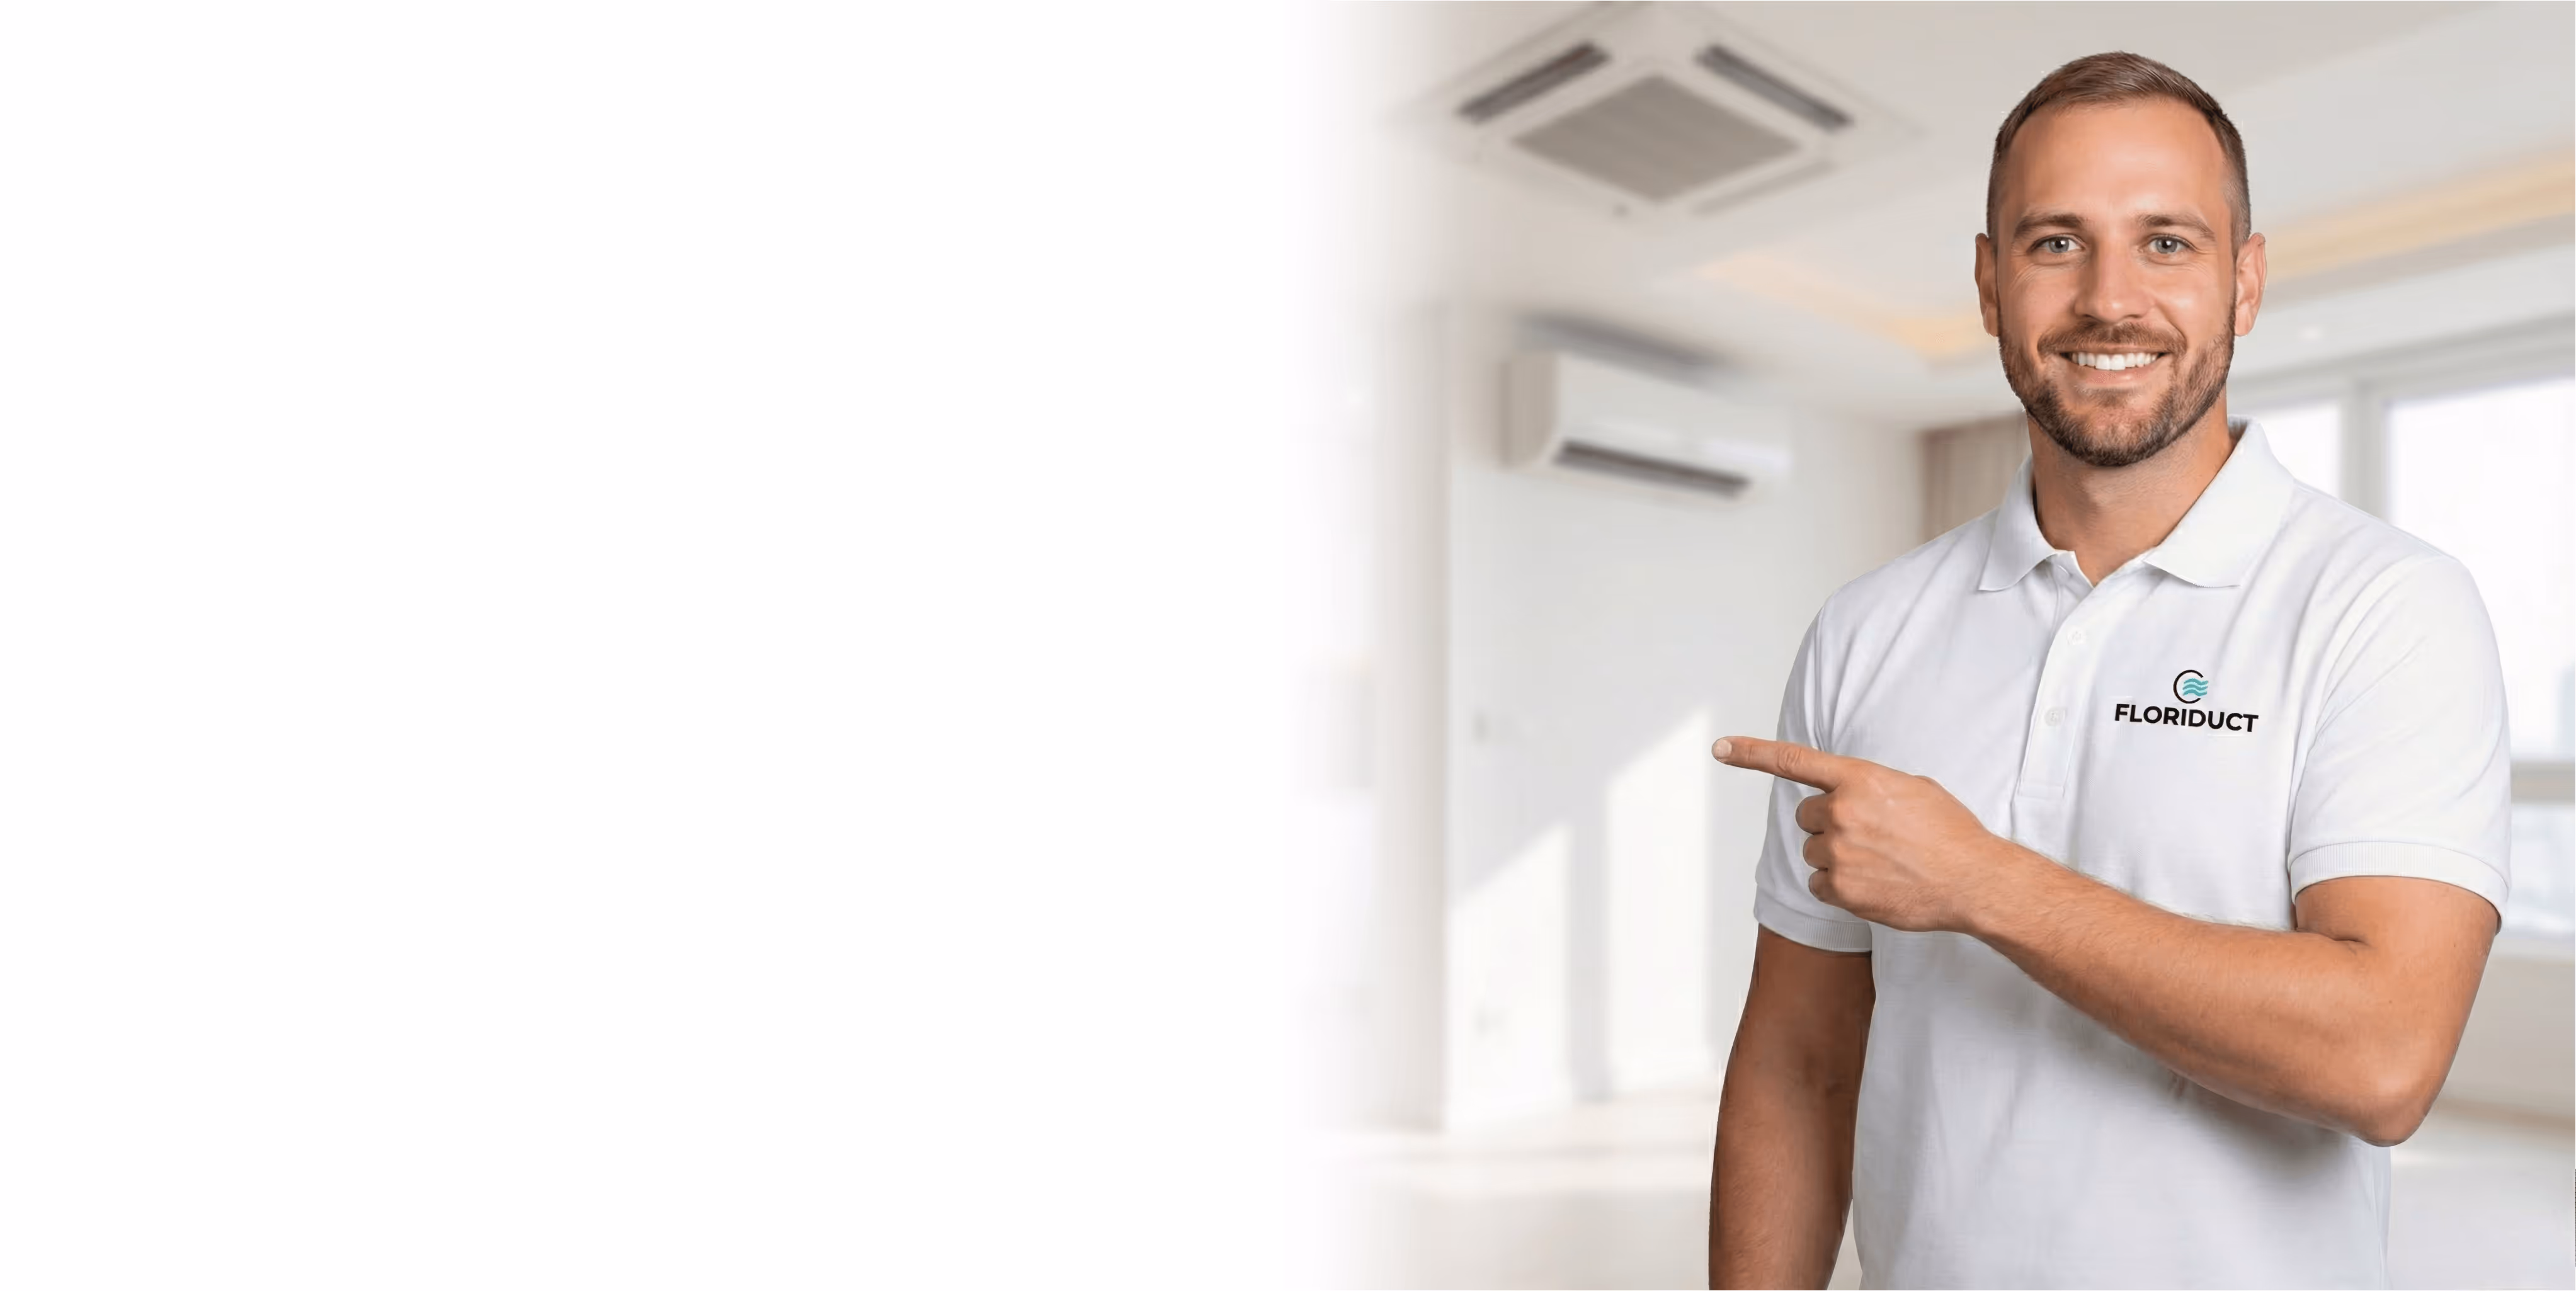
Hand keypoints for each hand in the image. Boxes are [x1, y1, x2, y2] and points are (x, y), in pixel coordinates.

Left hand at [1712, 736, 2021, 933]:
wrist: (1974, 880)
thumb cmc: (1950, 834)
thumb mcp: (1911, 789)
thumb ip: (1869, 787)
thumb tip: (1849, 795)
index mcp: (1860, 779)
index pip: (1794, 761)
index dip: (1752, 753)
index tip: (1721, 747)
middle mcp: (1842, 812)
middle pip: (1806, 815)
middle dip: (1829, 823)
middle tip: (1869, 835)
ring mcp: (1839, 852)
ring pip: (1812, 851)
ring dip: (1836, 856)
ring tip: (1880, 862)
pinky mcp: (1840, 889)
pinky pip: (1818, 885)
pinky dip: (1839, 887)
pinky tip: (1874, 884)